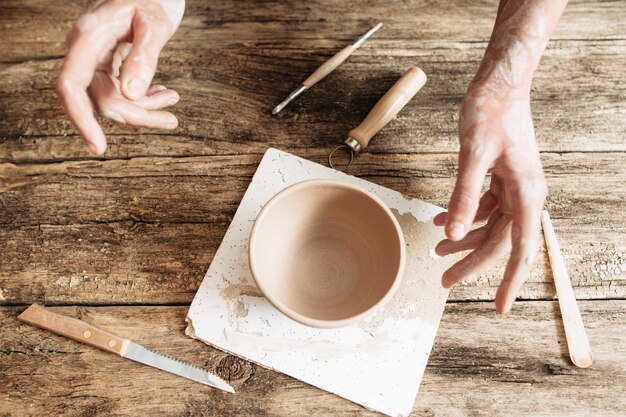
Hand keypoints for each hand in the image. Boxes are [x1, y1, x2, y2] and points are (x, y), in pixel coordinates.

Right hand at [55, 0, 184, 154]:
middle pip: (102, 100)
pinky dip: (144, 98)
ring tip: (173, 98)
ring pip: (114, 100)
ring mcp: (96, 59)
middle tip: (173, 118)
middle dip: (137, 115)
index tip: (99, 147)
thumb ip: (144, 56)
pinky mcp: (109, 65)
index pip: (71, 85)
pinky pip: (121, 92)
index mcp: (88, 37)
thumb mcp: (155, 23)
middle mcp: (87, 51)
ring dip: (145, 108)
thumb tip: (131, 94)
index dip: (80, 119)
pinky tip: (164, 93)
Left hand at [433, 80, 546, 313]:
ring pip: (488, 226)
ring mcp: (513, 187)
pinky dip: (461, 216)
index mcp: (527, 194)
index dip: (510, 281)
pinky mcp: (500, 178)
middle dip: (470, 263)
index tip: (500, 307)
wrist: (500, 84)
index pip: (518, 249)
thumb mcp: (473, 155)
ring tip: (435, 252)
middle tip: (444, 282)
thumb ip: (463, 196)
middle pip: (498, 242)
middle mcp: (524, 195)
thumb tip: (451, 233)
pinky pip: (482, 207)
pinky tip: (439, 222)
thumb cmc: (490, 112)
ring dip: (462, 240)